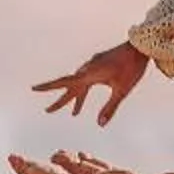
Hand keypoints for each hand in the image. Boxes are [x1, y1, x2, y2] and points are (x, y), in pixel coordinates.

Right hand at [33, 41, 149, 125]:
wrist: (141, 47)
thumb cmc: (132, 68)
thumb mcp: (122, 90)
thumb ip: (110, 108)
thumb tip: (100, 125)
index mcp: (89, 74)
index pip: (64, 83)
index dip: (48, 87)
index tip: (33, 89)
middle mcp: (88, 69)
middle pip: (69, 87)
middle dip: (60, 101)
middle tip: (47, 111)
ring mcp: (93, 66)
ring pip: (79, 85)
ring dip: (75, 99)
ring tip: (74, 113)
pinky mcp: (99, 65)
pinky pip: (86, 80)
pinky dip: (83, 92)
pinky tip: (83, 99)